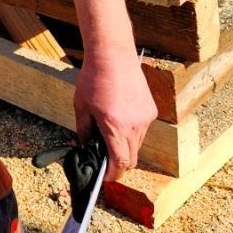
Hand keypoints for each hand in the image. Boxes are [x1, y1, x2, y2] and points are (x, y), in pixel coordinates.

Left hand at [73, 50, 156, 179]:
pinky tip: (119, 117)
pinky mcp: (151, 110)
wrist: (113, 55)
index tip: (105, 177)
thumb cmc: (93, 78)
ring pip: (137, 144)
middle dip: (118, 163)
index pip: (120, 162)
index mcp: (115, 127)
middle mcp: (135, 126)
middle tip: (105, 160)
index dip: (113, 174)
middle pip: (131, 158)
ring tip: (109, 133)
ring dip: (125, 146)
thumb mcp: (80, 106)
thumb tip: (86, 147)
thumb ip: (84, 131)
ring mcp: (146, 118)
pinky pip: (142, 129)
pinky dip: (131, 131)